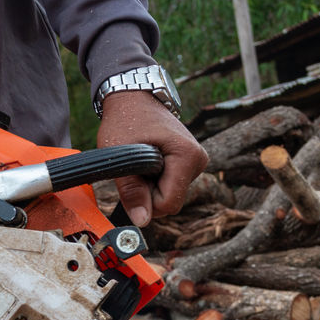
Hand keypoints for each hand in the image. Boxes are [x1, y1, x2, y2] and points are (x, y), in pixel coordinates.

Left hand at [96, 91, 207, 226]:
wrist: (134, 97)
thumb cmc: (126, 119)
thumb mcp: (121, 156)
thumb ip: (131, 190)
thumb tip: (141, 221)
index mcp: (187, 156)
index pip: (168, 203)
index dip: (145, 199)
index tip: (133, 177)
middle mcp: (198, 161)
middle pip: (171, 201)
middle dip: (148, 192)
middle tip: (135, 167)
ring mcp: (196, 162)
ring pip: (170, 195)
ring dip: (151, 186)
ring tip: (141, 161)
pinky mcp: (190, 164)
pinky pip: (171, 186)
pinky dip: (156, 180)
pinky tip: (149, 162)